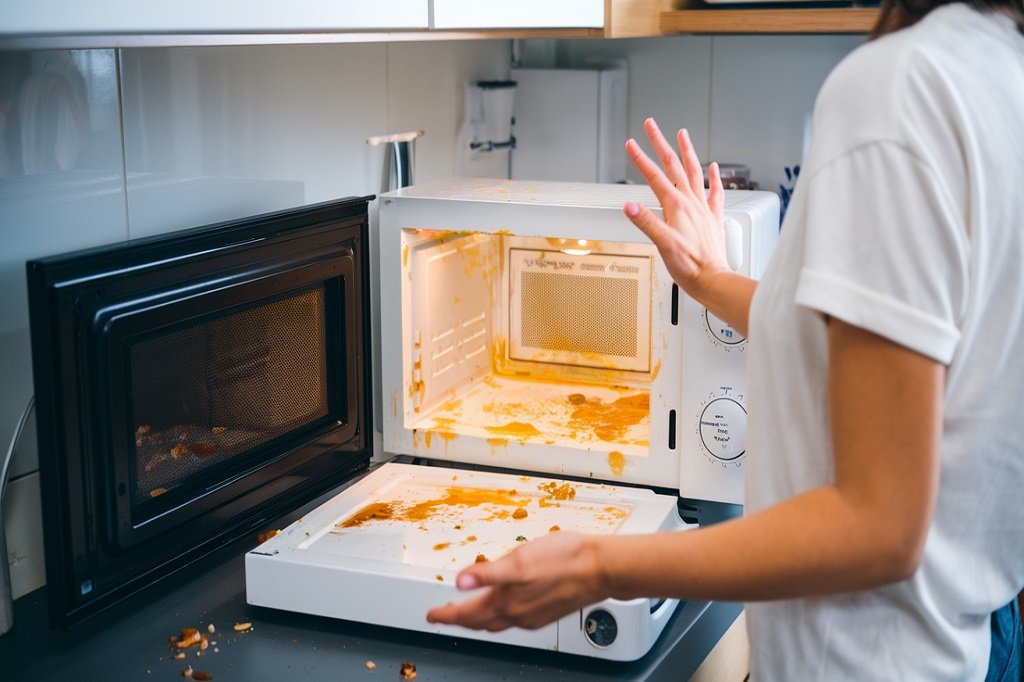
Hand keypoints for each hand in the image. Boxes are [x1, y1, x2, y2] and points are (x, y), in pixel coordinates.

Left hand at [425, 531, 604, 631]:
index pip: (467, 614)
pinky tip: (505, 605)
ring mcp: (533, 615)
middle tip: (445, 614)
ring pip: (497, 622)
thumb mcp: (520, 560)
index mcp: (507, 602)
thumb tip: (460, 581)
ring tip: (469, 611)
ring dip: (479, 619)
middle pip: (480, 622)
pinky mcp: (546, 611)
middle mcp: (518, 614)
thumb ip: (487, 573)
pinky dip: (500, 615)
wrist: (600, 567)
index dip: (445, 614)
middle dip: (459, 618)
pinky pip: (514, 619)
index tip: (431, 615)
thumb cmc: (565, 560)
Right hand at [624, 118, 729, 299]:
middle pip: (673, 165)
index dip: (640, 159)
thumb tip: (629, 206)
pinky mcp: (712, 218)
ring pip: (694, 171)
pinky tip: (714, 167)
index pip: (654, 176)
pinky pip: (715, 191)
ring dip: (687, 151)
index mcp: (676, 206)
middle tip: (651, 126)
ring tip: (682, 134)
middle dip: (660, 143)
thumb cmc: (689, 266)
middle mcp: (691, 203)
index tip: (631, 144)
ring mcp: (703, 208)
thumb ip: (646, 223)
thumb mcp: (662, 245)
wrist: (713, 279)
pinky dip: (714, 176)